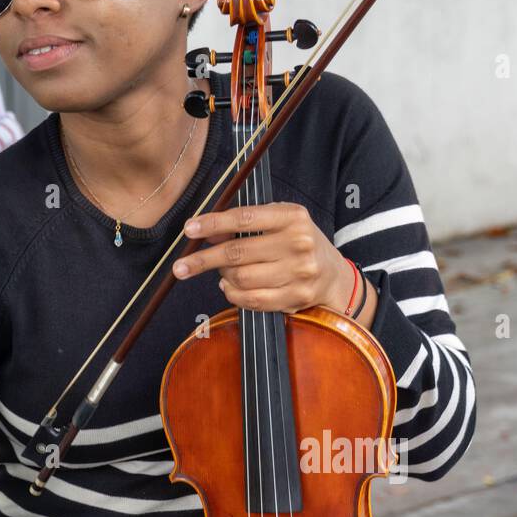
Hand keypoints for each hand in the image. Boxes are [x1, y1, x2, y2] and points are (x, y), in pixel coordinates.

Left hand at [173, 203, 355, 315]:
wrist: (333, 276)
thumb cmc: (299, 244)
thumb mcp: (279, 223)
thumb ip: (246, 224)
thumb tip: (207, 232)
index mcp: (293, 217)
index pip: (244, 218)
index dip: (212, 223)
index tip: (189, 230)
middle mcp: (298, 243)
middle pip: (237, 252)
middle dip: (204, 259)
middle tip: (182, 266)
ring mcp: (299, 272)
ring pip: (241, 278)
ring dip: (223, 276)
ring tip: (221, 272)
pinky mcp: (296, 296)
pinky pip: (252, 299)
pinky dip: (233, 294)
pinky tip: (230, 286)